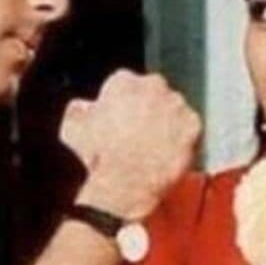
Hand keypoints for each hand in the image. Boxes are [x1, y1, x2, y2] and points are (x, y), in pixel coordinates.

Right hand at [61, 70, 201, 219]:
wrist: (122, 183)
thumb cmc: (96, 156)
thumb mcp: (72, 127)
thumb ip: (80, 109)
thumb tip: (83, 106)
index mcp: (123, 81)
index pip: (125, 84)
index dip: (121, 104)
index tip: (119, 119)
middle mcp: (153, 85)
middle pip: (153, 92)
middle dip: (147, 108)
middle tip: (137, 133)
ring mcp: (176, 104)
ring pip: (174, 109)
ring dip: (167, 123)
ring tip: (153, 147)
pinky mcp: (193, 125)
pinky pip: (191, 128)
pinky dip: (183, 139)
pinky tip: (168, 153)